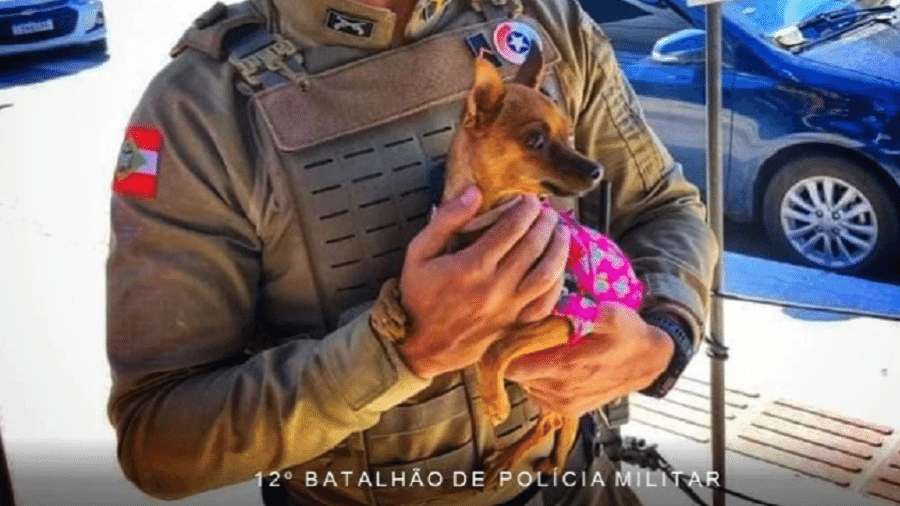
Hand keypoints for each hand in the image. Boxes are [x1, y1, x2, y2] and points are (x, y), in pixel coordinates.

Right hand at [396, 186, 570, 378]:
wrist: (422, 344)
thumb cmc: (419, 294)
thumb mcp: (418, 252)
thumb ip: (446, 220)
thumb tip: (474, 192)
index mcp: (471, 266)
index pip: (511, 228)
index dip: (525, 209)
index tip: (529, 199)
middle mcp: (495, 286)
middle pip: (532, 246)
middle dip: (544, 222)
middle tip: (547, 209)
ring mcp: (509, 306)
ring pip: (546, 273)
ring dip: (558, 247)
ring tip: (560, 230)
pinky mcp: (516, 322)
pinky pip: (546, 301)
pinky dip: (557, 281)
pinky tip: (558, 265)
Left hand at [505, 303, 674, 417]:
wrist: (649, 362)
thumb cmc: (628, 335)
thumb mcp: (614, 315)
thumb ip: (587, 312)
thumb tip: (561, 306)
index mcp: (567, 367)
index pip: (514, 367)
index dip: (507, 350)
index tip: (510, 334)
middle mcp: (561, 391)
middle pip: (516, 376)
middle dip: (516, 357)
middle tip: (523, 338)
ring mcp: (564, 404)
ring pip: (527, 386)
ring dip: (529, 369)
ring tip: (540, 350)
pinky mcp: (569, 410)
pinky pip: (540, 396)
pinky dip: (540, 382)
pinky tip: (552, 365)